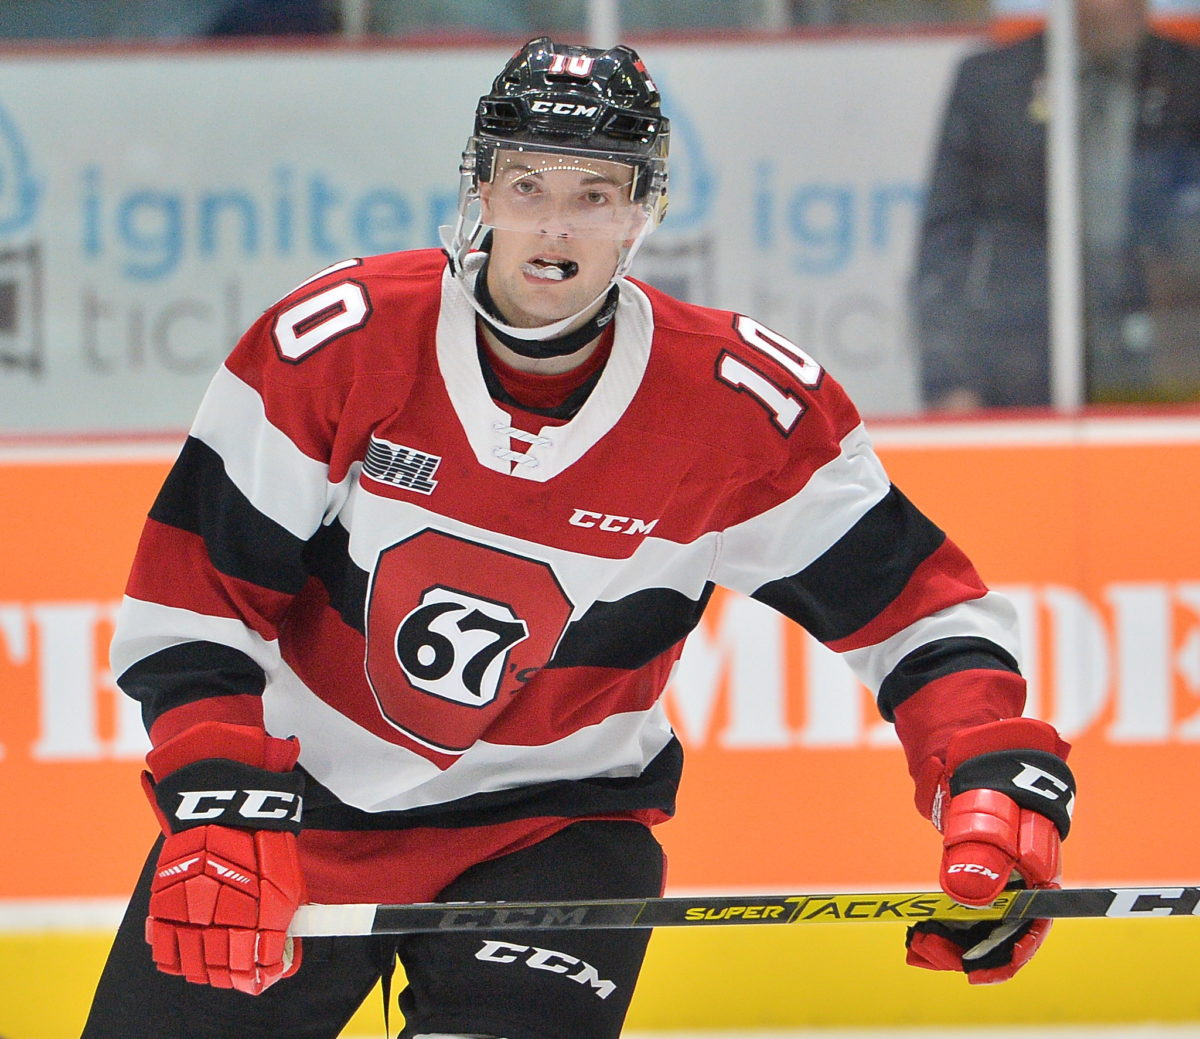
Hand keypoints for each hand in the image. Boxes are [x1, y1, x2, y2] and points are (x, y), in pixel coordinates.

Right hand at [147, 824, 303, 993]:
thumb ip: (281, 925)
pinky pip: (163, 949)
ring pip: (193, 967)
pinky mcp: (164, 907)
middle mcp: (224, 925)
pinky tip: (185, 949)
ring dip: (203, 969)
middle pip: (222, 974)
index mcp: (261, 922)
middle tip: (235, 968)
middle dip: (231, 975)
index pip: (255, 972)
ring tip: (211, 959)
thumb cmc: (263, 845)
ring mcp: (191, 918)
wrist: (228, 809)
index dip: (258, 978)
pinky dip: (173, 956)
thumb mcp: (287, 885)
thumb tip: (277, 958)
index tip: (259, 975)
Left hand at [907, 718, 1074, 983]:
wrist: (959, 729)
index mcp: (1039, 851)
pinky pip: (968, 898)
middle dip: (971, 945)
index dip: (1007, 949)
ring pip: (985, 913)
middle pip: (1006, 921)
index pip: (1033, 916)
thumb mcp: (977, 793)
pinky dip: (949, 917)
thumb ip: (979, 840)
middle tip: (928, 952)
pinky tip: (924, 928)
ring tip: (920, 945)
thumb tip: (970, 894)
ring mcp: (1000, 860)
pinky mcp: (976, 855)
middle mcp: (1025, 863)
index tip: (974, 970)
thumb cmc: (977, 754)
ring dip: (956, 934)